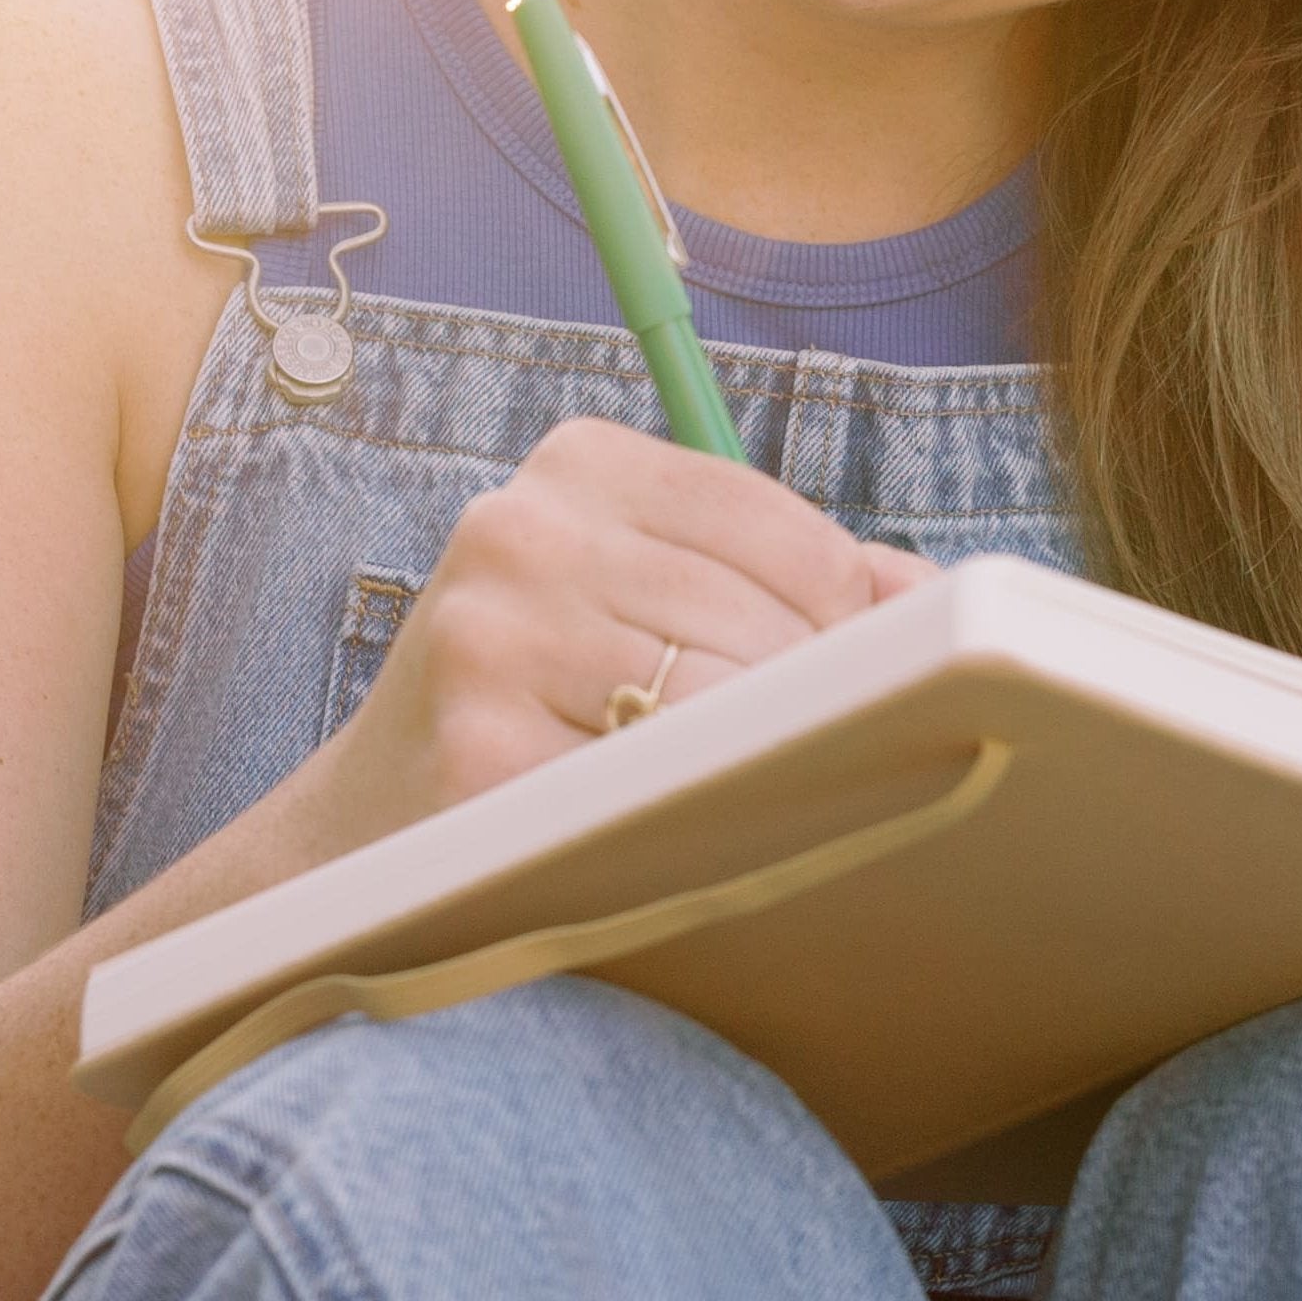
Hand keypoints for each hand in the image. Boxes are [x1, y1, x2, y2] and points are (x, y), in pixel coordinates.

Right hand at [307, 413, 929, 844]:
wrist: (367, 832)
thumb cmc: (545, 707)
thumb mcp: (644, 599)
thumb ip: (789, 580)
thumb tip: (934, 596)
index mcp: (580, 464)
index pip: (795, 539)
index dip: (847, 632)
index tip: (836, 691)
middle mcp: (522, 529)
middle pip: (774, 624)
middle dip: (814, 707)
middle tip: (795, 765)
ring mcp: (492, 637)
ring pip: (730, 706)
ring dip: (760, 769)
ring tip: (730, 799)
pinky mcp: (479, 749)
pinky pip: (660, 787)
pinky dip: (695, 820)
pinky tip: (673, 836)